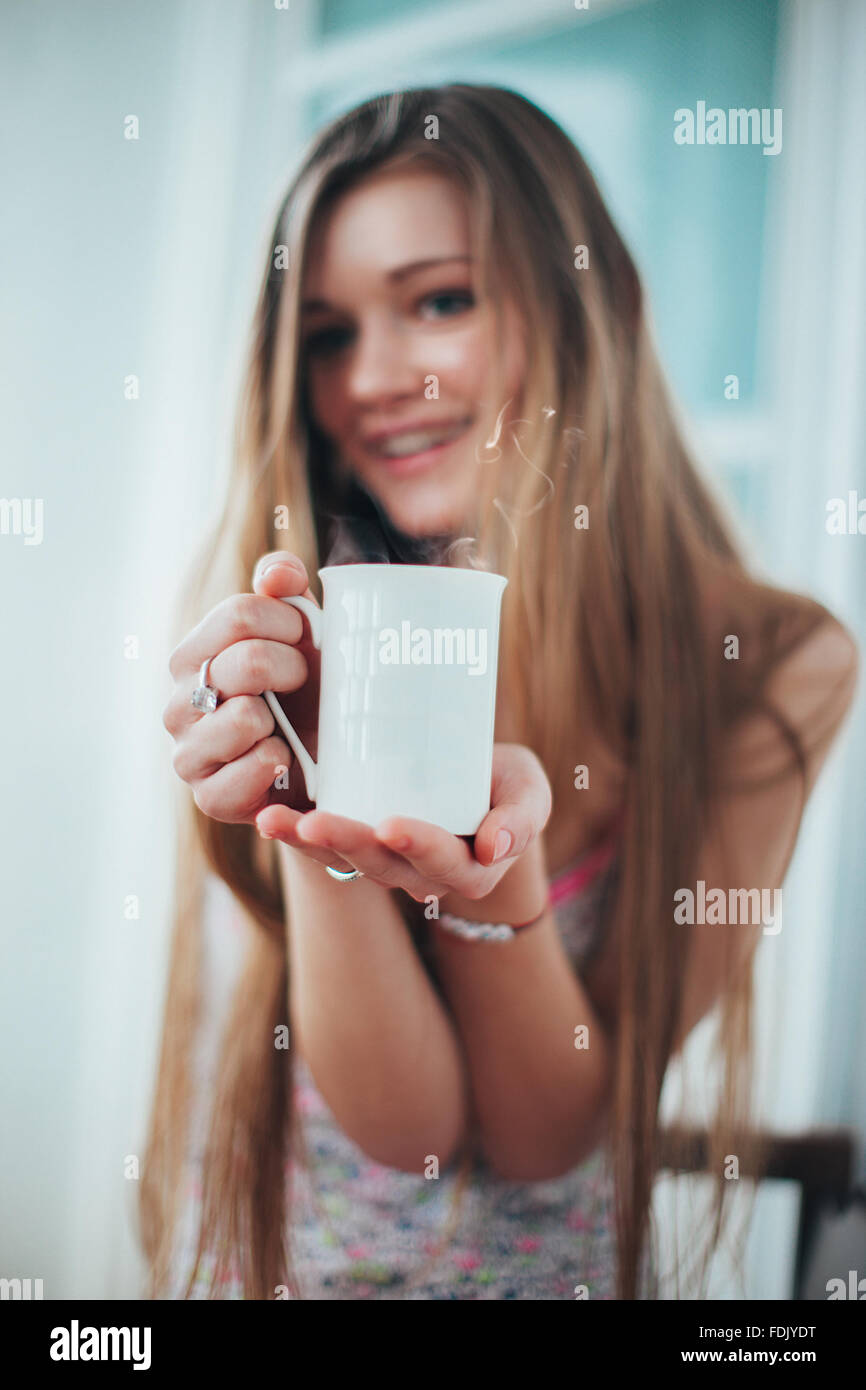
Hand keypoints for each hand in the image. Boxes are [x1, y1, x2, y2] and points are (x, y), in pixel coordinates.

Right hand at [162, 551, 320, 823]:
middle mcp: (177, 701)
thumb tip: (277, 573)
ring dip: (283, 721)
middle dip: (294, 670)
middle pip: (248, 662)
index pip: (239, 614)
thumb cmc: (304, 690)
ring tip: (285, 727)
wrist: (320, 762)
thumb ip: (285, 588)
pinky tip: (283, 761)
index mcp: (192, 654)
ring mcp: (187, 752)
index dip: (290, 624)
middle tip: (302, 685)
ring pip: (245, 716)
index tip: (305, 640)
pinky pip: (252, 768)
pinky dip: (279, 763)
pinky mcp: (208, 797)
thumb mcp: (301, 633)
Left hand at [256, 743, 552, 901]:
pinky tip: (267, 817)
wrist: (475, 776)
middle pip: (382, 864)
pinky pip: (321, 844)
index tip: (393, 825)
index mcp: (469, 869)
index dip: (419, 846)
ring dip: (306, 841)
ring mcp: (383, 860)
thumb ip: (522, 817)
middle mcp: (419, 875)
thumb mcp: (529, 792)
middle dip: (347, 842)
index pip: (443, 864)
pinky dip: (291, 832)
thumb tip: (495, 845)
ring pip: (343, 857)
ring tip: (275, 821)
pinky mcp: (355, 840)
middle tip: (315, 822)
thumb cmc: (506, 784)